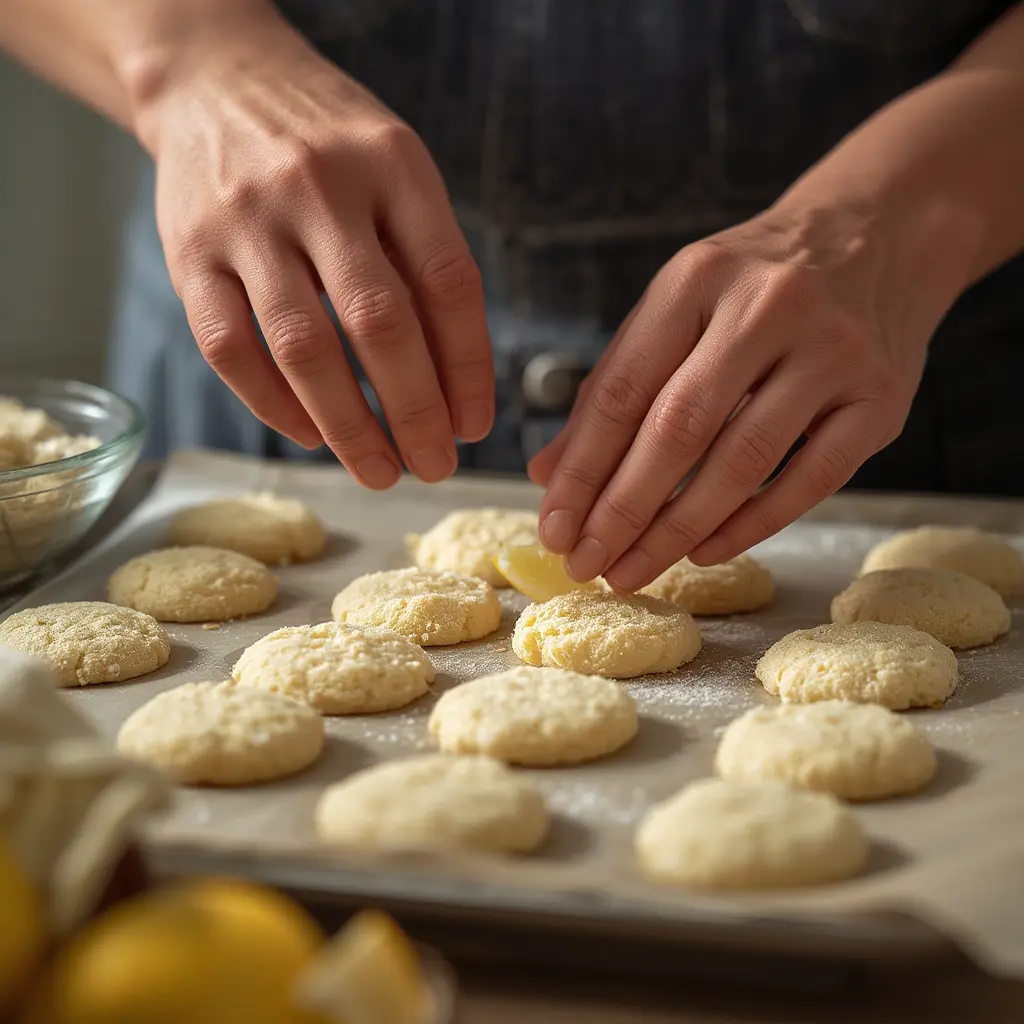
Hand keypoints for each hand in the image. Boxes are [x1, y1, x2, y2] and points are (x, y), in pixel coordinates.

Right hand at [133, 9, 491, 487]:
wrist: (214, 80)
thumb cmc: (328, 144)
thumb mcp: (397, 171)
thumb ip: (426, 260)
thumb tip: (458, 382)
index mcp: (393, 165)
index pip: (448, 283)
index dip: (469, 366)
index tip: (476, 424)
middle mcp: (320, 189)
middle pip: (379, 323)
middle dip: (415, 411)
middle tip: (435, 465)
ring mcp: (248, 220)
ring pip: (302, 347)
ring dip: (348, 426)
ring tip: (380, 470)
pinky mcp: (190, 252)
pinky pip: (229, 348)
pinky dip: (273, 405)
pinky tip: (311, 434)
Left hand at [528, 201, 951, 589]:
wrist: (881, 233)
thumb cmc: (757, 284)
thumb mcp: (677, 307)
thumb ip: (614, 386)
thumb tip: (550, 474)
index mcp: (697, 279)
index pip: (621, 390)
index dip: (581, 470)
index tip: (553, 528)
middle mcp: (767, 307)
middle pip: (677, 429)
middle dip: (622, 510)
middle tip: (586, 563)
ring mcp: (833, 352)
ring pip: (742, 461)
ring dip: (677, 530)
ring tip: (633, 570)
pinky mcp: (882, 397)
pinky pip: (811, 480)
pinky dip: (751, 525)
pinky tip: (704, 552)